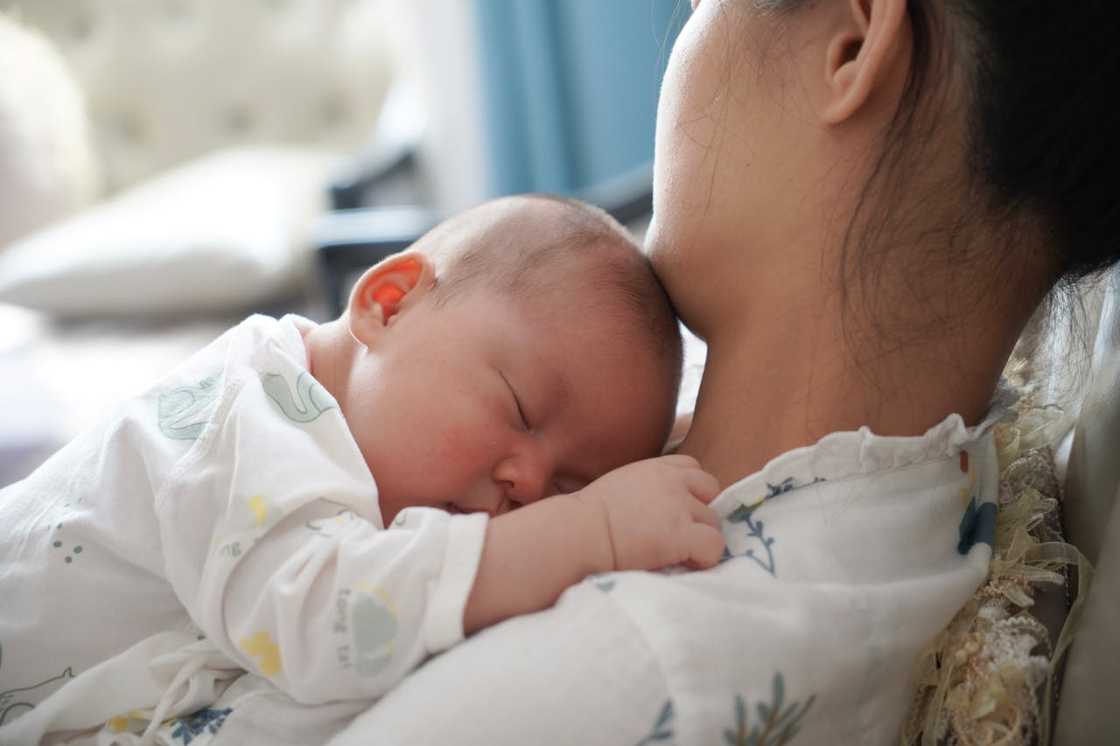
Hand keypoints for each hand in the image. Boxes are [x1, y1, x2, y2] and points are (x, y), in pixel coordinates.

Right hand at [575, 454, 724, 571]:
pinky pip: (714, 545)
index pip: (692, 468)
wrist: (577, 534)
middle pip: (710, 490)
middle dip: (700, 511)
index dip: (690, 491)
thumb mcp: (619, 487)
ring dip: (700, 537)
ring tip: (678, 553)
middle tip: (681, 533)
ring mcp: (679, 506)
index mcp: (654, 468)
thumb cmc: (585, 519)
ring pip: (713, 522)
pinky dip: (705, 558)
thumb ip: (645, 490)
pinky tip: (685, 564)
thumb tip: (657, 510)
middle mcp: (672, 481)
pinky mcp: (683, 534)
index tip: (675, 511)